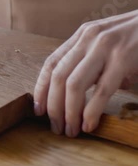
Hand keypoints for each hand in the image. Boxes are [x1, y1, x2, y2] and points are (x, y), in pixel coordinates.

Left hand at [33, 10, 137, 136]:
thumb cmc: (137, 37)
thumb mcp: (107, 44)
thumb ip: (90, 63)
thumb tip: (75, 95)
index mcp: (82, 36)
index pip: (51, 64)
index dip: (41, 89)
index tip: (37, 110)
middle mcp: (88, 39)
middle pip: (58, 77)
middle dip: (54, 107)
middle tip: (56, 127)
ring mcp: (105, 47)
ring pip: (74, 85)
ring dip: (69, 112)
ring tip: (71, 130)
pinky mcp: (123, 58)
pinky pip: (101, 90)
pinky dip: (91, 111)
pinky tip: (89, 124)